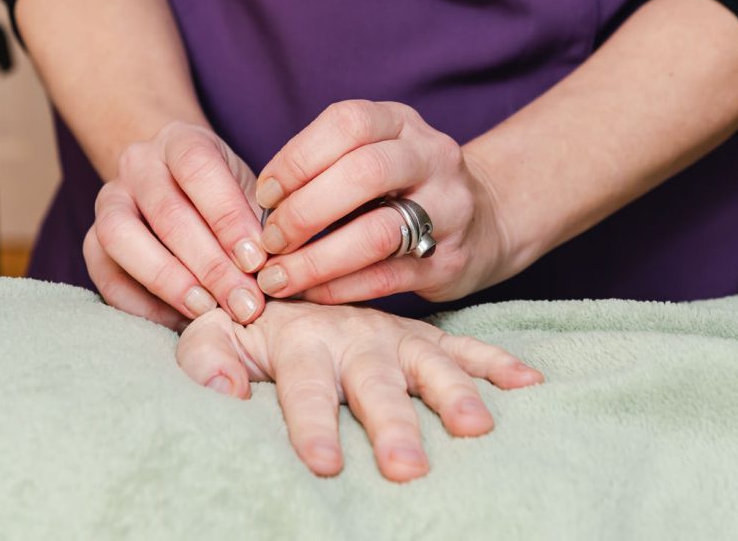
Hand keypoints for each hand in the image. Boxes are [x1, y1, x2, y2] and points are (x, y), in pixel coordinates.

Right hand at [84, 122, 268, 330]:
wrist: (180, 188)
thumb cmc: (228, 197)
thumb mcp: (253, 193)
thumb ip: (267, 224)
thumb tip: (286, 272)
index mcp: (182, 140)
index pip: (198, 168)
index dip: (227, 217)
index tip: (256, 261)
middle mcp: (138, 163)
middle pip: (166, 212)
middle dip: (210, 265)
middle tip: (244, 304)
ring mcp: (108, 199)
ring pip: (121, 237)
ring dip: (170, 281)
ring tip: (209, 311)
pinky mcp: (92, 240)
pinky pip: (105, 274)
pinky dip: (141, 304)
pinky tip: (180, 321)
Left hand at [176, 300, 542, 481]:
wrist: (293, 270)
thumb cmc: (249, 320)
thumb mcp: (214, 332)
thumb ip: (208, 360)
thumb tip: (225, 396)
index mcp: (302, 340)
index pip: (307, 387)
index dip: (314, 426)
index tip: (325, 466)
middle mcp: (355, 336)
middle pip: (376, 383)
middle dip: (392, 425)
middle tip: (407, 468)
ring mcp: (395, 335)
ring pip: (429, 363)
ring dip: (454, 394)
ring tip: (477, 428)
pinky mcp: (423, 336)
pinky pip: (466, 344)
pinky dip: (498, 362)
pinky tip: (529, 384)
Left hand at [252, 100, 509, 304]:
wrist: (486, 221)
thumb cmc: (405, 187)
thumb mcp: (376, 154)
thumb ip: (327, 168)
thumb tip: (257, 211)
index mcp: (403, 122)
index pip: (347, 123)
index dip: (297, 158)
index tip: (264, 195)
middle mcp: (432, 157)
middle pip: (365, 173)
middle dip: (304, 211)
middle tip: (268, 242)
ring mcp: (448, 209)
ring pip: (378, 232)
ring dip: (317, 260)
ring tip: (277, 278)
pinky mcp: (449, 261)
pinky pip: (386, 277)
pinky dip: (338, 288)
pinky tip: (308, 294)